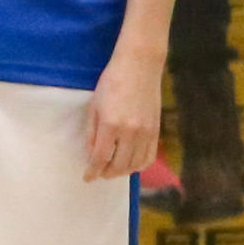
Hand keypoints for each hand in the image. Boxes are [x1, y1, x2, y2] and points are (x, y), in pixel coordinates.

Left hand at [83, 47, 164, 180]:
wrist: (139, 66)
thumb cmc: (111, 83)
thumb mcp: (94, 106)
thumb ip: (92, 133)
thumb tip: (92, 155)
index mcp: (111, 125)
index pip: (101, 158)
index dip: (93, 171)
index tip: (87, 178)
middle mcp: (130, 132)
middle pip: (119, 165)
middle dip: (107, 173)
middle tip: (99, 174)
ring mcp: (146, 132)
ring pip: (135, 164)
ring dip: (123, 172)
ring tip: (113, 170)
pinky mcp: (156, 130)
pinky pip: (149, 156)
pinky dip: (139, 165)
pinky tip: (131, 164)